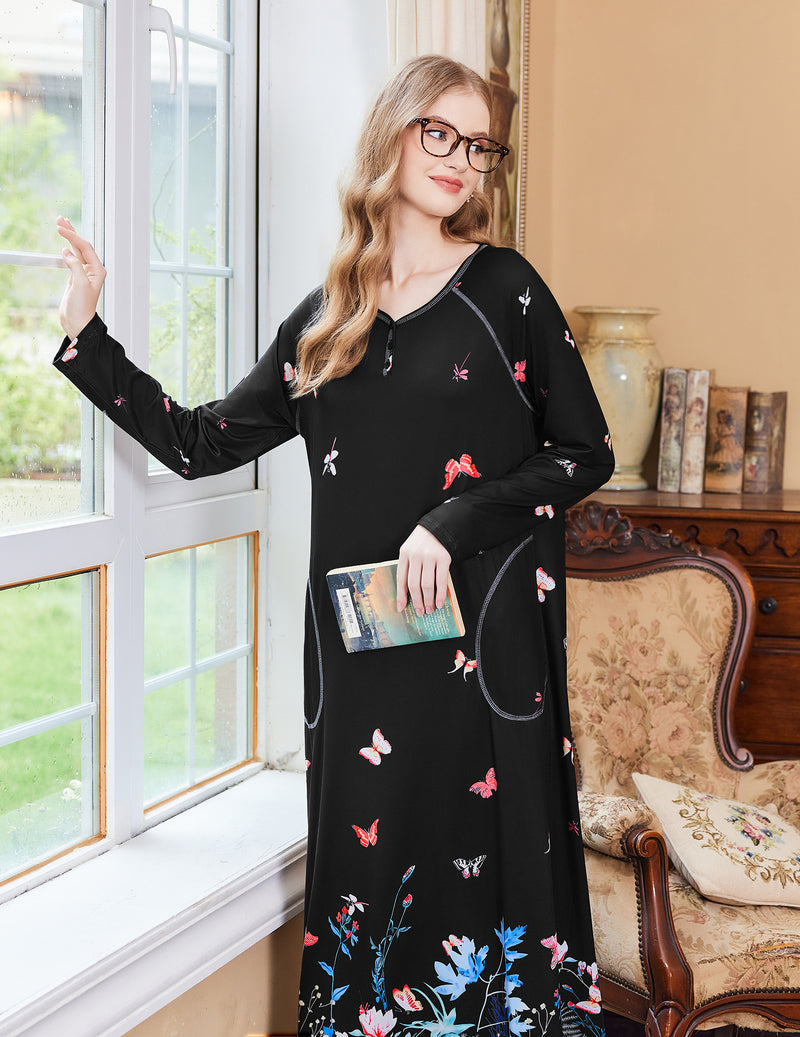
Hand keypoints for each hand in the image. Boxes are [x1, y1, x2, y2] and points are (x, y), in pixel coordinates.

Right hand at [56, 216, 106, 338]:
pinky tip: (63, 244)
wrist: (77, 321)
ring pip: (76, 250)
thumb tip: (68, 252)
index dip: (73, 236)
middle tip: (60, 220)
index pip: (85, 247)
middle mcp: (93, 270)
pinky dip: (67, 250)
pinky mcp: (76, 277)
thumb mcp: (79, 284)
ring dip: (69, 238)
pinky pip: (72, 259)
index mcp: (98, 270)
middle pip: (82, 246)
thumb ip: (75, 266)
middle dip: (72, 232)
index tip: (61, 228)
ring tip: (61, 225)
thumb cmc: (82, 308)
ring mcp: (84, 273)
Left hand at [396, 525, 450, 615]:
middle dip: (416, 601)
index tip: (401, 607)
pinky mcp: (443, 558)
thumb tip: (409, 592)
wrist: (440, 526)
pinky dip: (441, 594)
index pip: (400, 579)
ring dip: (428, 600)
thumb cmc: (424, 540)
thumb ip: (409, 567)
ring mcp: (429, 557)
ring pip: (427, 585)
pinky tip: (440, 602)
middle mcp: (415, 555)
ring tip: (430, 609)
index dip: (401, 595)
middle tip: (420, 611)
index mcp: (404, 554)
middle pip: (413, 584)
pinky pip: (441, 581)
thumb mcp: (411, 549)